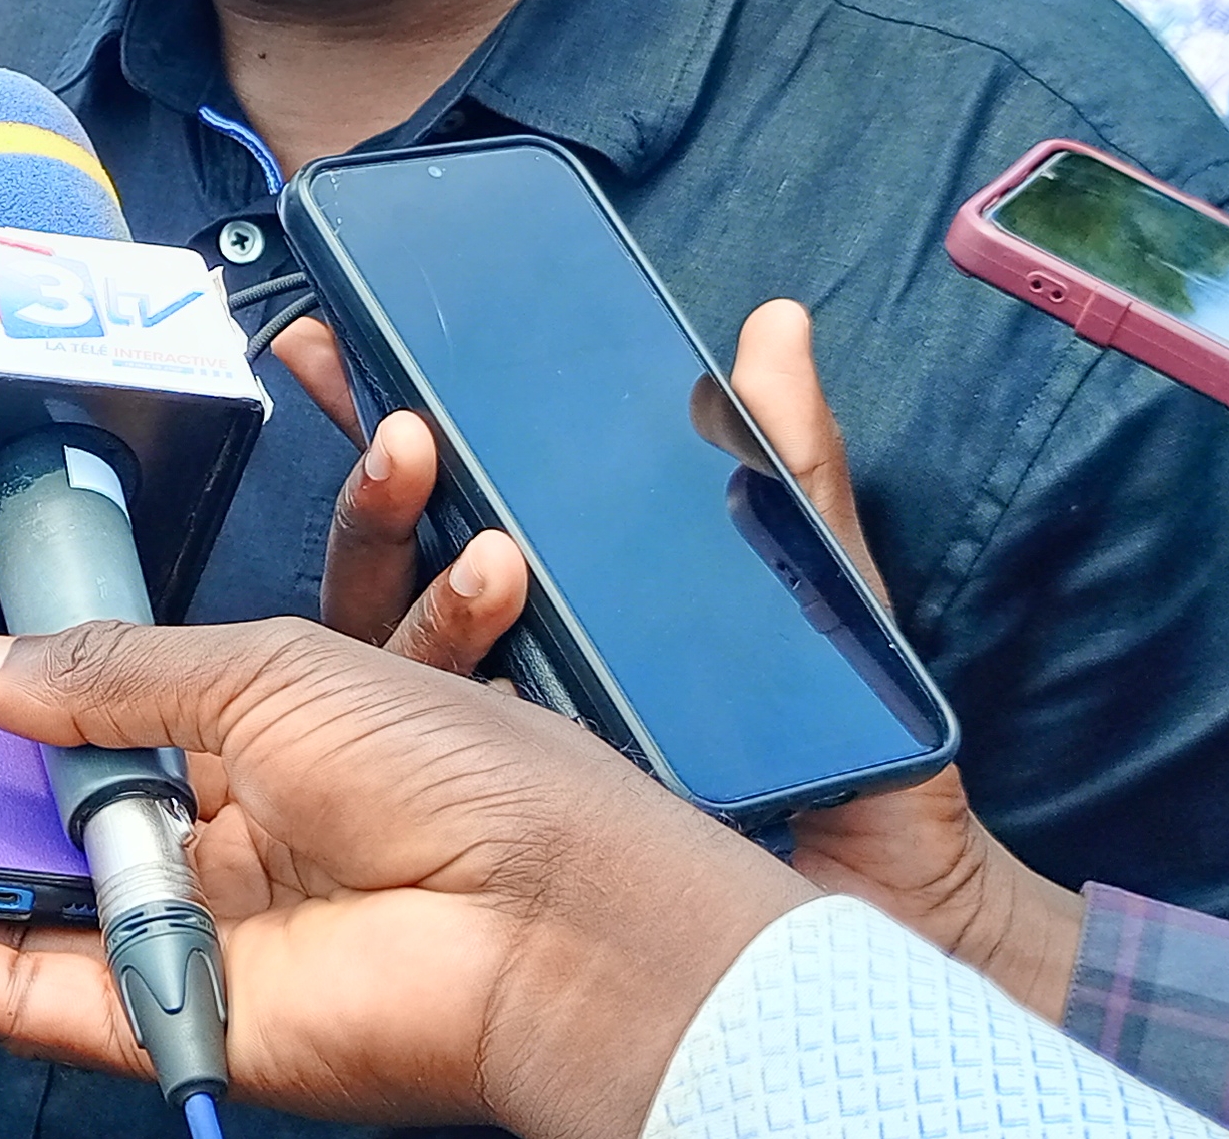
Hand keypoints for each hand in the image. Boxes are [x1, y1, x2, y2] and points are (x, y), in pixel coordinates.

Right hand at [0, 614, 809, 1138]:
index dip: (20, 686)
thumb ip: (100, 675)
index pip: (111, 706)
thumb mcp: (259, 667)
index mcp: (259, 731)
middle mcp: (217, 832)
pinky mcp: (166, 1019)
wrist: (539, 916)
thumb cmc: (437, 763)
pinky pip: (20, 987)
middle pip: (54, 809)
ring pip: (20, 901)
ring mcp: (188, 930)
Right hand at [282, 296, 1087, 1023]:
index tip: (338, 342)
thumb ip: (791, 461)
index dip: (387, 423)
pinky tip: (491, 678)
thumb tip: (776, 326)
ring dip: (424, 591)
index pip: (451, 493)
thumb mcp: (824, 585)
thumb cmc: (857, 751)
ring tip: (493, 559)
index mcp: (565, 588)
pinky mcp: (513, 817)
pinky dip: (453, 707)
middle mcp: (508, 656)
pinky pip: (444, 759)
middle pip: (391, 567)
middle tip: (406, 438)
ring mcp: (496, 739)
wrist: (890, 903)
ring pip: (400, 656)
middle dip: (379, 495)